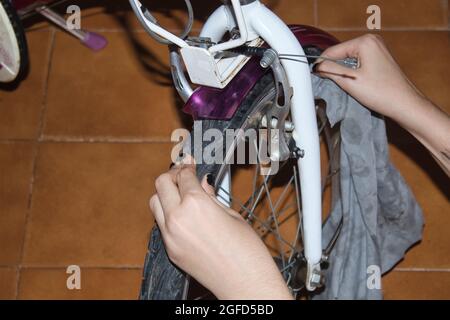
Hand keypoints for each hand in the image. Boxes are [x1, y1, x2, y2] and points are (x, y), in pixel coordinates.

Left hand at [149, 155, 292, 299]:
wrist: (244, 282)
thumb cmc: (247, 252)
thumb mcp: (232, 215)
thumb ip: (212, 197)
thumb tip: (203, 184)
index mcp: (197, 204)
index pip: (183, 176)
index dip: (187, 166)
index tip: (190, 164)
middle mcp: (178, 218)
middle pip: (161, 184)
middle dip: (172, 175)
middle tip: (183, 175)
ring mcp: (171, 236)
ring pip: (155, 203)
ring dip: (165, 194)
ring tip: (180, 193)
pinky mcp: (171, 250)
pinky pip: (161, 224)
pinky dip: (168, 214)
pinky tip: (183, 214)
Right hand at [316, 34, 449, 174]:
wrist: (405, 104)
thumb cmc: (382, 93)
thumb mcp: (349, 81)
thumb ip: (330, 70)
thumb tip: (316, 66)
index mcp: (365, 42)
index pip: (333, 50)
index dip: (322, 64)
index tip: (314, 77)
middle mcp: (372, 41)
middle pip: (341, 54)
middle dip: (335, 68)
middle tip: (333, 84)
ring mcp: (378, 48)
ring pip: (349, 59)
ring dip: (344, 72)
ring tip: (348, 85)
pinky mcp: (380, 58)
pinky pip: (358, 62)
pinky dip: (353, 72)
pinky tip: (357, 84)